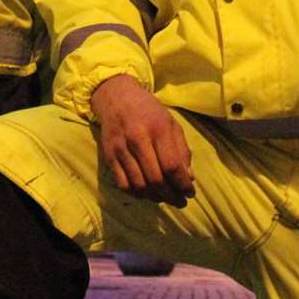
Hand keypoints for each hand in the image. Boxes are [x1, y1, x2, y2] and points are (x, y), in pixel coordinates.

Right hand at [90, 74, 194, 206]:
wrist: (116, 97)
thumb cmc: (149, 110)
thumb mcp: (171, 123)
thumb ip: (182, 150)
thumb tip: (188, 178)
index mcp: (158, 129)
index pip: (172, 165)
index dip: (182, 184)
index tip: (190, 193)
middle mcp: (138, 139)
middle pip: (156, 179)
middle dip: (171, 196)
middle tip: (180, 201)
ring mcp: (121, 149)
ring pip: (139, 185)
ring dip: (155, 197)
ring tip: (165, 198)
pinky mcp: (109, 156)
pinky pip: (123, 184)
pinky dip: (137, 193)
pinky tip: (146, 193)